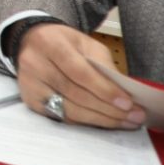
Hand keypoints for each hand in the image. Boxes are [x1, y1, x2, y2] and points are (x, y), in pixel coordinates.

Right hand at [14, 22, 144, 128]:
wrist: (32, 42)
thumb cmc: (63, 43)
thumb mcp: (86, 44)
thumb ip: (104, 66)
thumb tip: (124, 94)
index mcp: (50, 44)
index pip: (79, 72)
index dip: (104, 90)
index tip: (127, 103)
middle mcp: (34, 64)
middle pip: (75, 94)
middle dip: (108, 109)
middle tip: (134, 117)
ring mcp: (29, 84)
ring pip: (69, 110)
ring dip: (100, 119)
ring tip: (124, 122)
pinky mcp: (30, 100)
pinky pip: (62, 117)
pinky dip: (85, 122)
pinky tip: (102, 121)